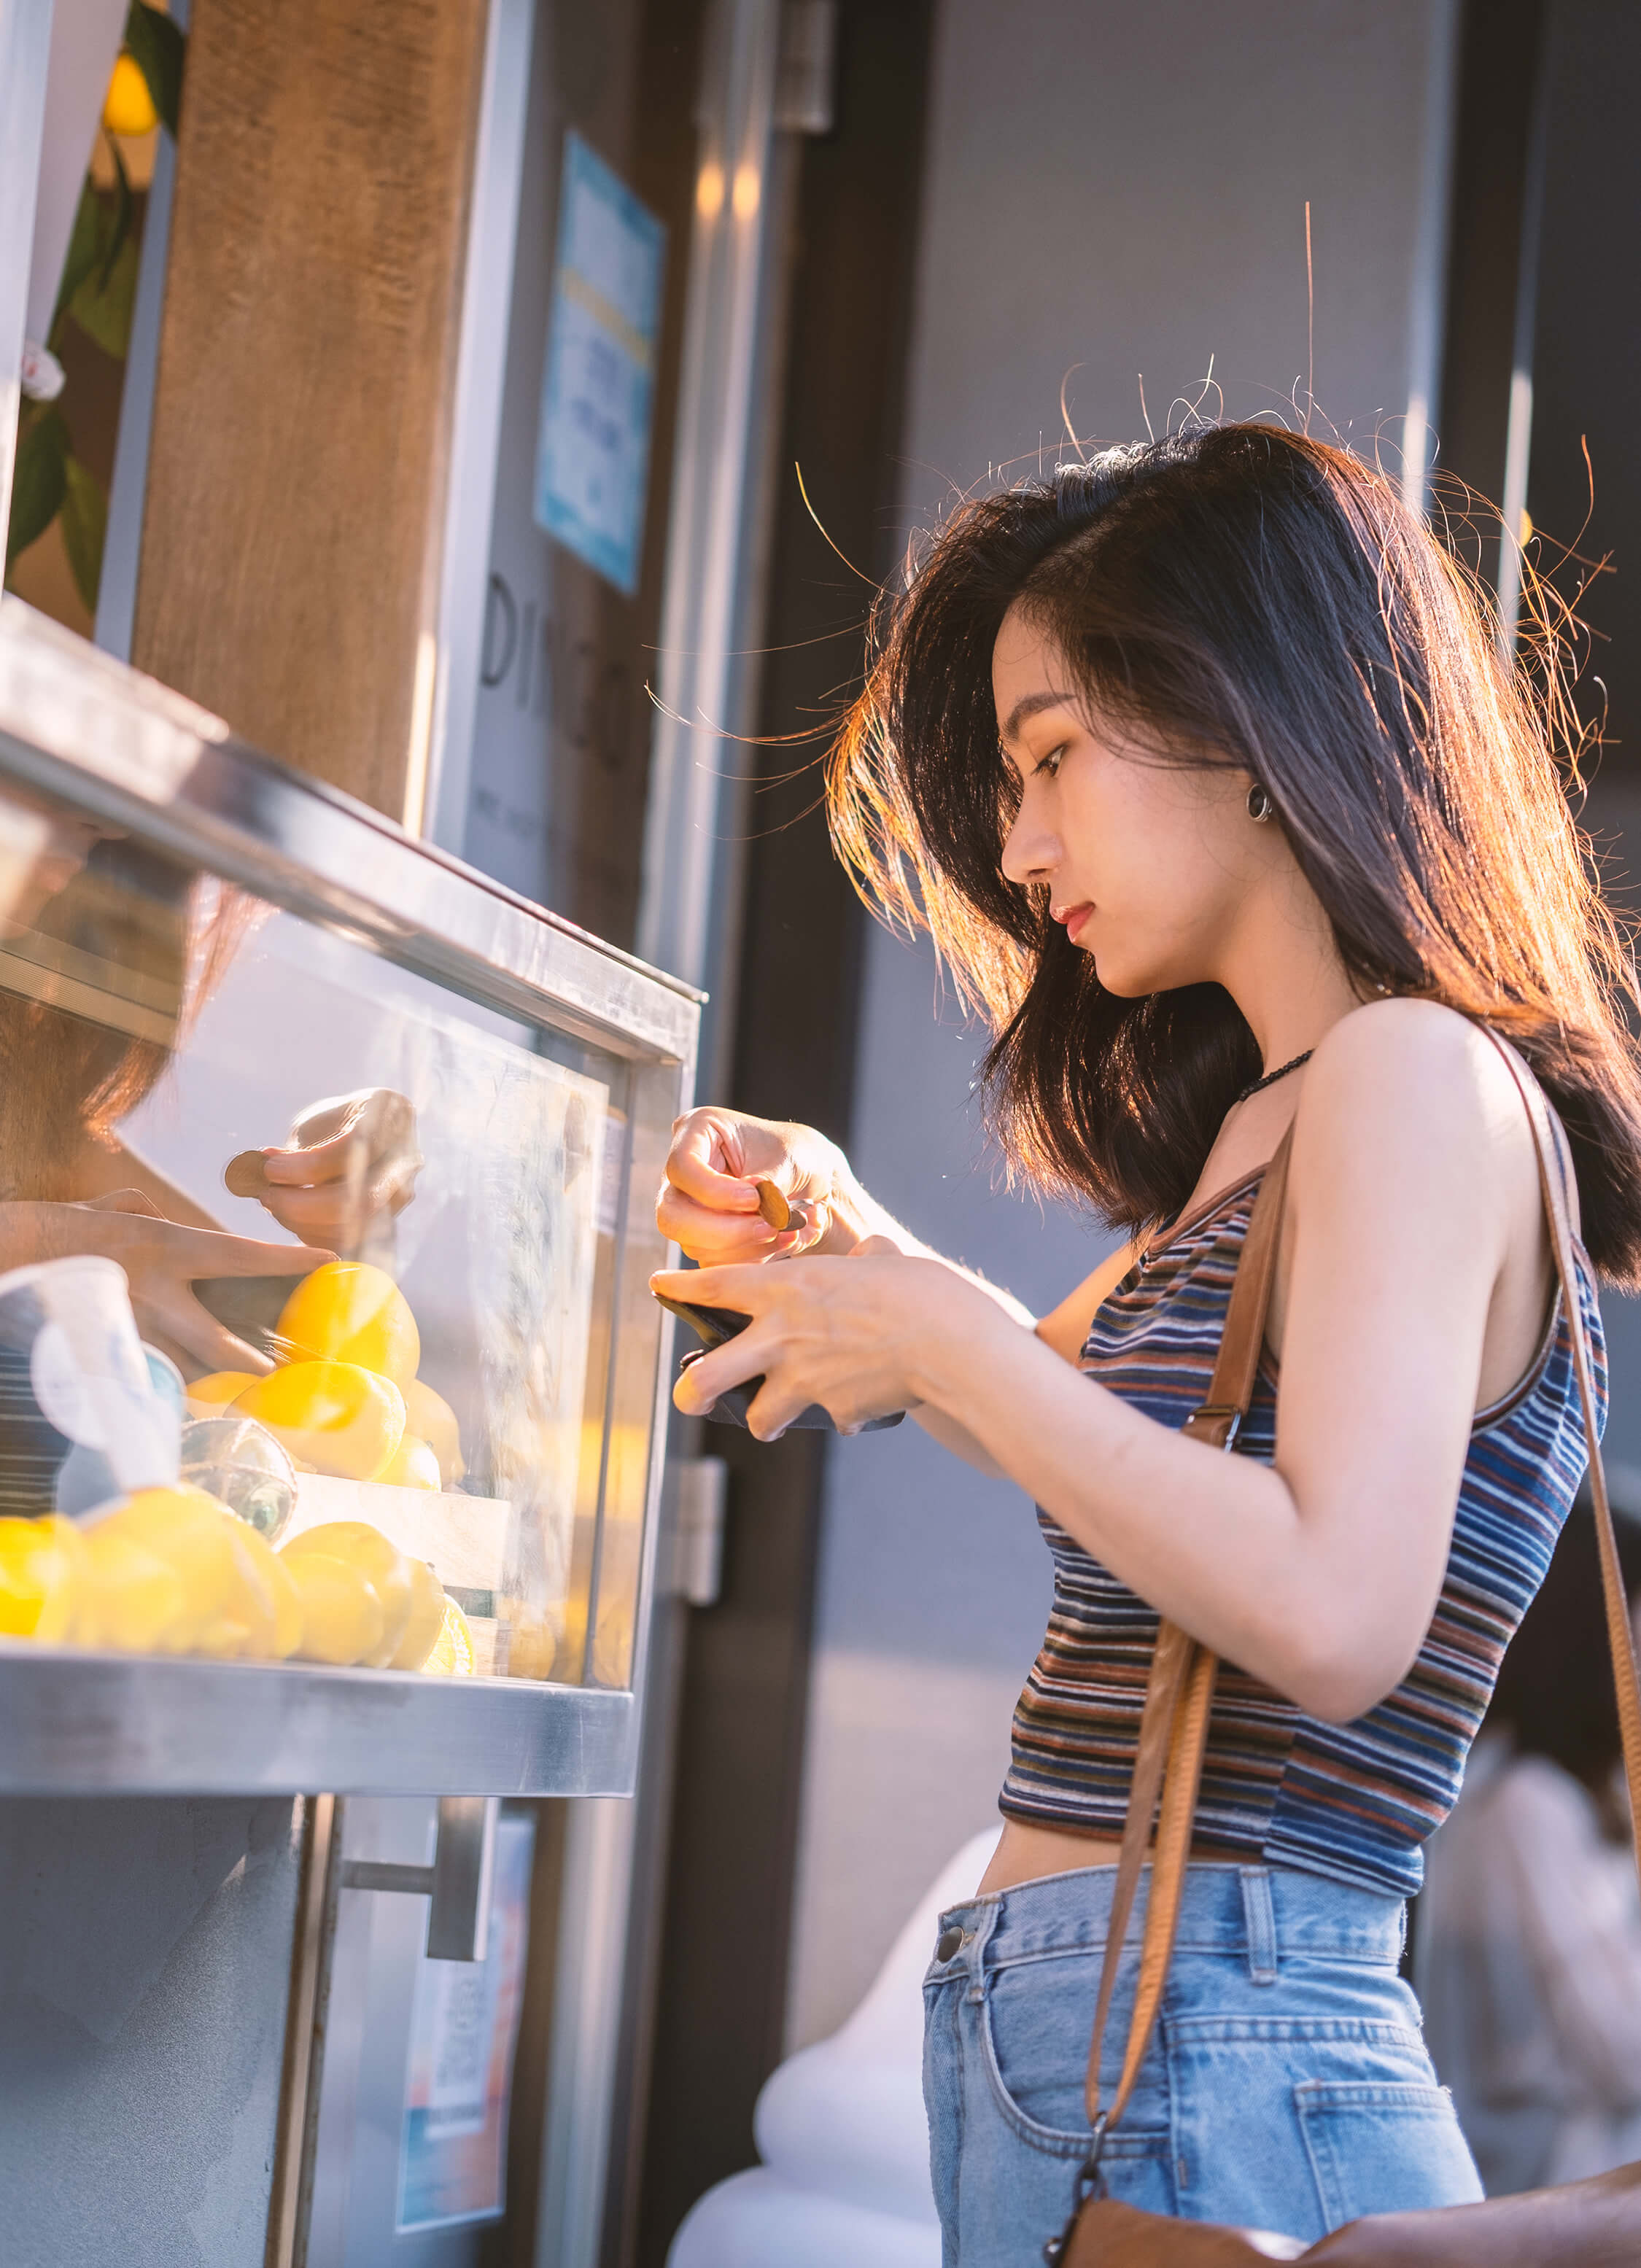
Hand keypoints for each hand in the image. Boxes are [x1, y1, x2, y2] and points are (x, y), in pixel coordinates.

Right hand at [7, 1192, 329, 1373]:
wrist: (5, 1253)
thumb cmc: (58, 1229)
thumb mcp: (108, 1210)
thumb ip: (141, 1211)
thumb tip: (156, 1213)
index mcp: (163, 1244)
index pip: (239, 1253)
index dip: (285, 1259)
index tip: (324, 1261)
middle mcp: (153, 1290)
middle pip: (214, 1337)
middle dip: (245, 1359)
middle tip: (271, 1369)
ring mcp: (126, 1328)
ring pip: (179, 1369)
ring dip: (202, 1383)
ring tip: (226, 1394)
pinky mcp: (100, 1355)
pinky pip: (142, 1381)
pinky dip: (158, 1390)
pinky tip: (170, 1402)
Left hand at [231, 1089, 422, 1254]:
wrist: (365, 1137)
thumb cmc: (334, 1124)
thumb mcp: (314, 1125)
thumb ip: (294, 1150)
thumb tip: (261, 1171)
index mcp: (392, 1114)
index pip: (356, 1149)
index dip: (308, 1166)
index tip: (269, 1169)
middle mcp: (407, 1157)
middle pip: (362, 1199)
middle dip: (305, 1205)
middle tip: (266, 1196)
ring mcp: (403, 1193)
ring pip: (357, 1226)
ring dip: (304, 1223)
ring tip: (273, 1205)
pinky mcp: (389, 1221)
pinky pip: (352, 1242)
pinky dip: (316, 1237)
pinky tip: (292, 1220)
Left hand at [651, 1246, 970, 1437]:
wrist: (946, 1341)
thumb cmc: (919, 1290)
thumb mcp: (883, 1259)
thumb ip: (865, 1258)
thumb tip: (872, 1253)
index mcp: (784, 1289)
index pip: (712, 1286)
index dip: (679, 1288)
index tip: (657, 1286)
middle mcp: (779, 1337)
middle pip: (704, 1377)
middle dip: (690, 1393)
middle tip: (689, 1396)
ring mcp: (802, 1380)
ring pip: (759, 1418)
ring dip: (767, 1420)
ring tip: (776, 1419)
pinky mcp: (833, 1411)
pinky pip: (831, 1420)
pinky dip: (841, 1417)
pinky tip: (858, 1408)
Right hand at [658, 1108, 862, 1264]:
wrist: (808, 1175)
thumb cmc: (796, 1152)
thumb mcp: (792, 1156)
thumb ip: (771, 1182)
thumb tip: (761, 1209)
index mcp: (697, 1131)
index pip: (681, 1166)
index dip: (715, 1191)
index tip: (755, 1200)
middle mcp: (683, 1173)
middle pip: (672, 1215)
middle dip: (722, 1231)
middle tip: (769, 1228)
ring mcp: (687, 1208)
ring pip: (692, 1245)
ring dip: (743, 1247)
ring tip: (787, 1233)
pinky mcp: (702, 1238)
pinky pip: (713, 1262)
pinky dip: (750, 1258)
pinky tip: (782, 1242)